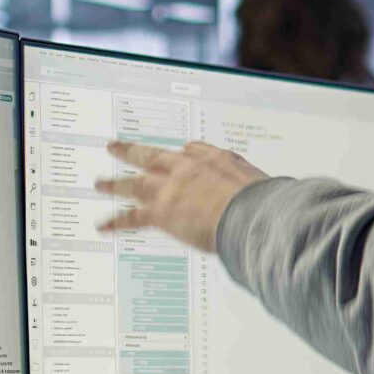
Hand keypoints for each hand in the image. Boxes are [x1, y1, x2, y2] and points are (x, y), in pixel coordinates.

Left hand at [93, 140, 268, 252]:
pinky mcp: (162, 211)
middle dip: (133, 151)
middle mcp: (189, 168)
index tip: (180, 153)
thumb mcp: (265, 187)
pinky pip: (132, 217)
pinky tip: (102, 226)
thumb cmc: (265, 203)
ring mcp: (172, 188)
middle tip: (115, 147)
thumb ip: (258, 191)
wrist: (252, 213)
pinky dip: (115, 222)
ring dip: (115, 184)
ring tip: (100, 183)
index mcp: (216, 159)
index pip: (192, 150)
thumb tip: (274, 200)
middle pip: (154, 156)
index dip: (183, 153)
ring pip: (135, 182)